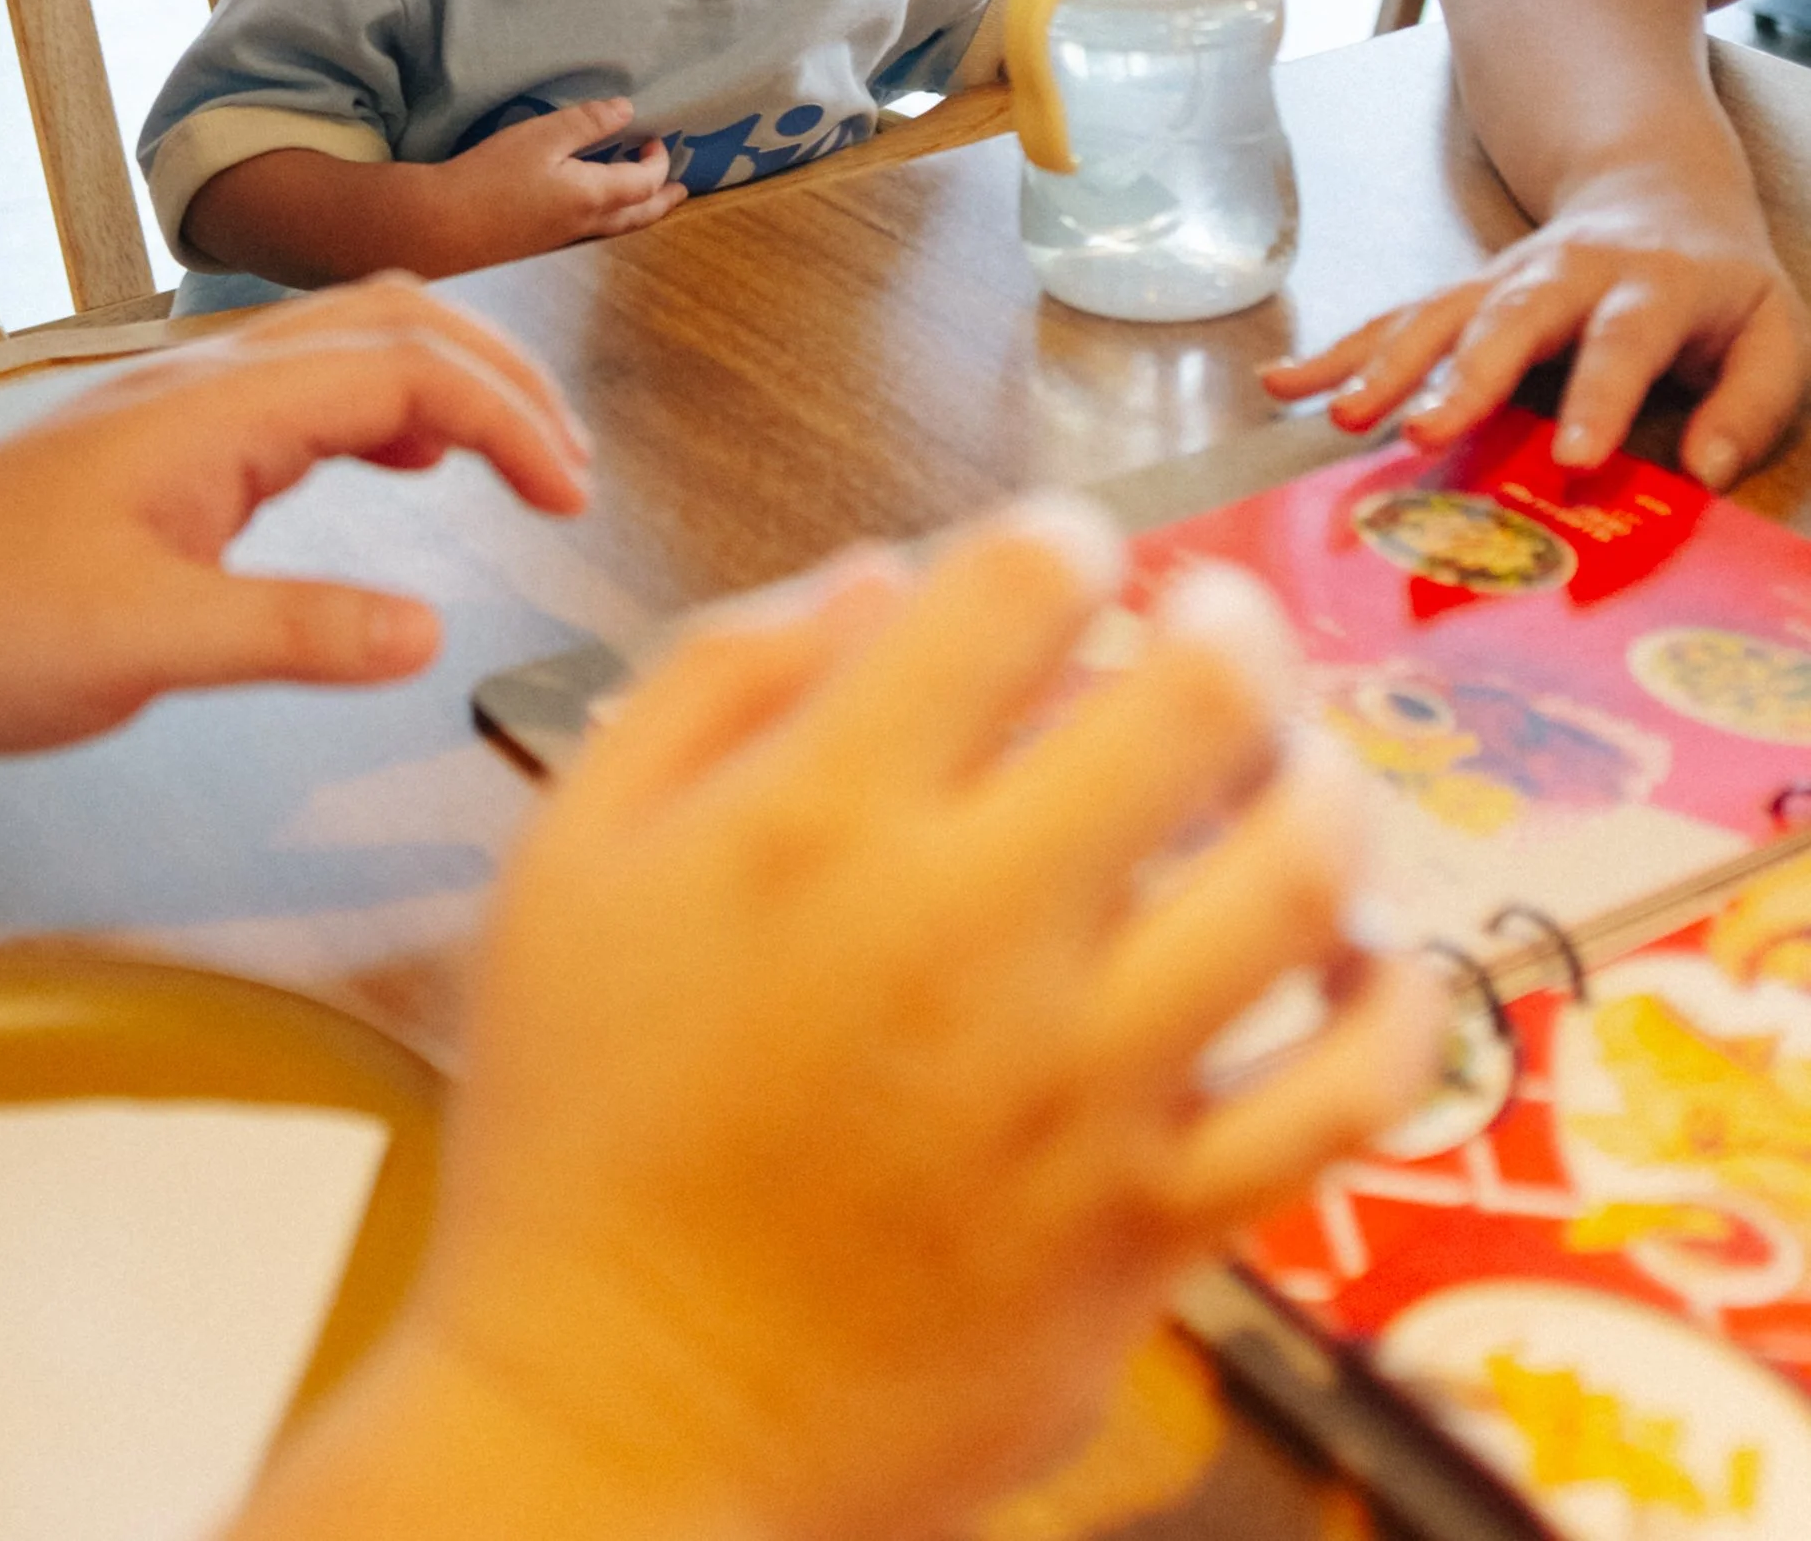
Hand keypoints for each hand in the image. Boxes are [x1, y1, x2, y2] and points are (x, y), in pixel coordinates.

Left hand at [0, 278, 590, 757]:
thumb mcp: (140, 650)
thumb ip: (289, 634)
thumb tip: (428, 635)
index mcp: (215, 407)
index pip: (406, 367)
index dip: (509, 420)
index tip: (569, 502)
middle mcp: (208, 376)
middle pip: (394, 317)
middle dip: (500, 377)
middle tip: (569, 471)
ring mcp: (186, 399)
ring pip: (351, 338)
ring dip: (448, 381)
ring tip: (517, 464)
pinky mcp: (168, 437)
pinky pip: (305, 382)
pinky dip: (385, 402)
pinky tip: (402, 461)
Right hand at [359, 515, 1439, 1540]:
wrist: (609, 1420)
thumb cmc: (579, 1136)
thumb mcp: (572, 854)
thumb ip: (716, 678)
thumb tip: (879, 576)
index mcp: (819, 815)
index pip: (1019, 585)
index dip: (1065, 541)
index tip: (1064, 565)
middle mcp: (970, 928)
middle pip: (1198, 699)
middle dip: (1231, 624)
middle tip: (1218, 628)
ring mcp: (1080, 1085)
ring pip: (1299, 875)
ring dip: (1322, 786)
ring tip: (1294, 771)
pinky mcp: (1147, 1226)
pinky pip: (1340, 1097)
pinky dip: (1389, 1004)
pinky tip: (1361, 956)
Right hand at [422, 100, 687, 267]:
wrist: (441, 228)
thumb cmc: (491, 177)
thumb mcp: (541, 137)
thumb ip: (586, 123)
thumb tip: (628, 111)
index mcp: (594, 197)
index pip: (645, 182)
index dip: (657, 161)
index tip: (656, 139)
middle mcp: (587, 226)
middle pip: (640, 217)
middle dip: (662, 201)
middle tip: (680, 192)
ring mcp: (563, 243)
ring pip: (618, 232)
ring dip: (640, 215)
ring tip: (647, 205)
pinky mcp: (540, 250)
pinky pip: (593, 237)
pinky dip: (611, 224)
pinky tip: (595, 215)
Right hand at [1264, 179, 1809, 487]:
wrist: (1655, 189)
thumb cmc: (1718, 286)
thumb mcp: (1776, 334)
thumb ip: (1752, 405)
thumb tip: (1705, 474)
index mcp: (1651, 286)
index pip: (1623, 341)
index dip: (1597, 397)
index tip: (1572, 461)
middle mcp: (1566, 274)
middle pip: (1510, 317)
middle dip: (1462, 374)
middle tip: (1421, 430)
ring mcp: (1504, 279)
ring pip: (1438, 313)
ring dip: (1386, 364)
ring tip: (1344, 417)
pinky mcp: (1463, 293)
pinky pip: (1396, 318)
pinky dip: (1340, 350)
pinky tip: (1285, 384)